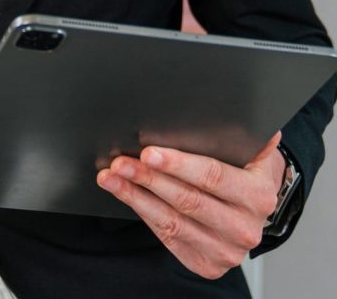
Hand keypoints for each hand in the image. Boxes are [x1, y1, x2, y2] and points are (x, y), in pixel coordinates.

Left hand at [97, 133, 285, 278]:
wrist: (253, 212)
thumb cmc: (246, 172)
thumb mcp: (253, 151)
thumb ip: (244, 132)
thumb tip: (241, 107)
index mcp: (258, 195)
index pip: (213, 176)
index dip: (178, 165)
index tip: (148, 152)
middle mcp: (245, 227)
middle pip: (188, 200)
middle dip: (149, 179)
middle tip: (121, 162)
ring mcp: (225, 249)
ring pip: (172, 221)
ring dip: (135, 196)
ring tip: (111, 176)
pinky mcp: (206, 262)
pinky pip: (167, 236)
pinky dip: (141, 211)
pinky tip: (123, 193)